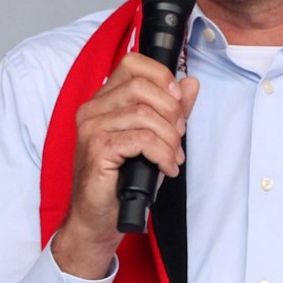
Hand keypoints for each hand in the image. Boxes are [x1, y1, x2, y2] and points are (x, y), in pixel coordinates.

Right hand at [50, 53, 198, 278]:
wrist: (98, 219)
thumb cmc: (121, 181)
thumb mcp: (154, 140)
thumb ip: (171, 110)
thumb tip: (190, 84)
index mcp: (103, 101)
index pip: (132, 63)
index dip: (161, 76)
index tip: (178, 100)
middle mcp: (92, 109)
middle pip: (141, 86)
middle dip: (171, 111)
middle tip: (179, 135)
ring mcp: (91, 128)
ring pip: (144, 114)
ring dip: (170, 138)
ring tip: (173, 157)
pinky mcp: (97, 149)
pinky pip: (141, 139)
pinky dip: (162, 154)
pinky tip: (166, 168)